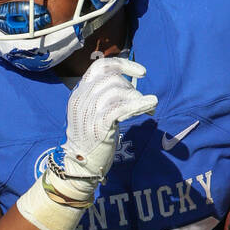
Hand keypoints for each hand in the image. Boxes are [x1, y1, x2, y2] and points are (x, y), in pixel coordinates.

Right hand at [46, 56, 157, 204]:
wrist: (79, 164)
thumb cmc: (91, 138)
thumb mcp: (92, 112)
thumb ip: (104, 96)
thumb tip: (131, 85)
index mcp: (79, 92)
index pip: (100, 67)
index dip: (123, 64)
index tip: (142, 72)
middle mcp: (82, 98)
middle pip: (113, 79)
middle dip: (133, 88)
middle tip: (141, 102)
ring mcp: (89, 111)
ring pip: (118, 91)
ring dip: (137, 98)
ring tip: (146, 108)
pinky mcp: (99, 125)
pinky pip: (121, 107)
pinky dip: (139, 104)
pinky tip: (150, 104)